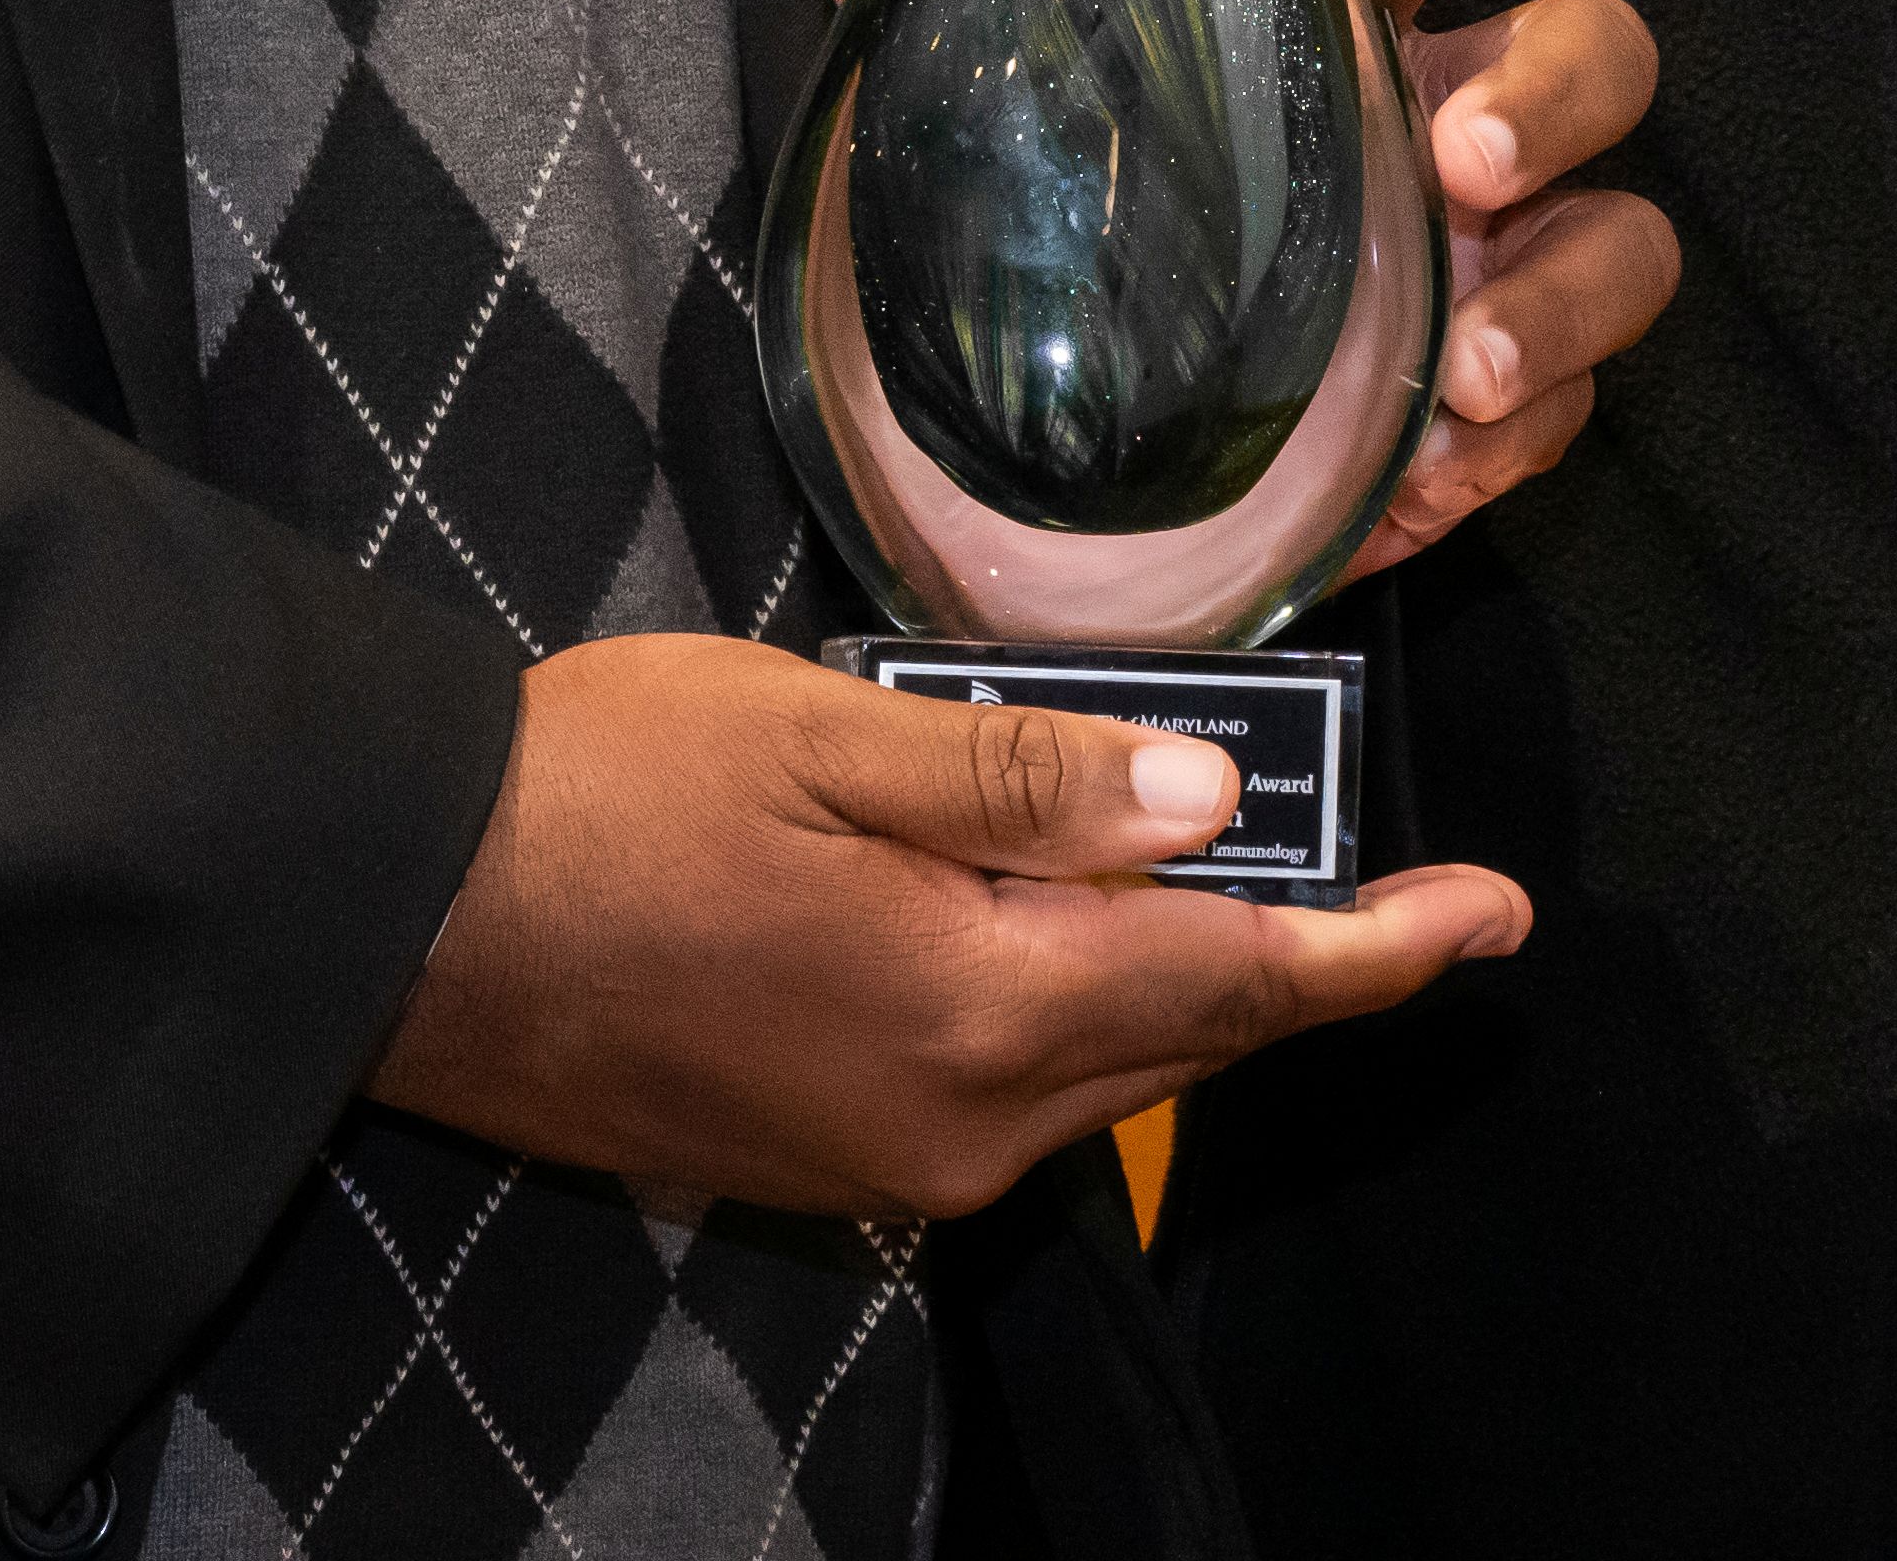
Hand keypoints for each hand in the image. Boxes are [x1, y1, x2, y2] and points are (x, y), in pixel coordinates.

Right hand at [366, 632, 1533, 1218]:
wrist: (401, 912)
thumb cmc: (601, 788)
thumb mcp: (825, 735)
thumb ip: (1029, 779)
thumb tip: (1214, 804)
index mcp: (974, 1010)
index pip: (1238, 988)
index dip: (1381, 950)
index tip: (1495, 917)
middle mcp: (952, 1124)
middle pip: (1178, 1040)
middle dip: (1284, 956)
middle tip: (1382, 873)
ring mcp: (880, 1161)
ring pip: (1091, 1074)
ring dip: (1163, 978)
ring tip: (1211, 868)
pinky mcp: (814, 1161)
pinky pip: (997, 1096)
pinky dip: (1058, 1013)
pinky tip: (1039, 922)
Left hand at [810, 0, 1674, 591]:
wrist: (1102, 497)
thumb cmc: (1086, 273)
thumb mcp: (1001, 167)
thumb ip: (950, 61)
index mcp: (1337, 40)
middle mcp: (1450, 132)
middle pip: (1591, 56)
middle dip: (1553, 95)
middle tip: (1465, 161)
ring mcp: (1503, 271)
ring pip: (1623, 242)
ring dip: (1563, 300)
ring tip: (1463, 370)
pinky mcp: (1506, 410)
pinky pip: (1564, 414)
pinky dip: (1510, 444)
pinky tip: (1425, 481)